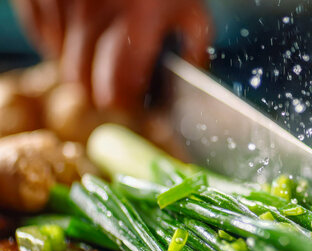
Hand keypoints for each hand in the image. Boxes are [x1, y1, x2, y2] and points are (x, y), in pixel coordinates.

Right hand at [11, 0, 212, 109]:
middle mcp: (93, 11)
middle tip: (116, 83)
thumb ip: (194, 47)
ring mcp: (61, 1)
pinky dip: (59, 39)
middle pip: (80, 81)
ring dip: (80, 61)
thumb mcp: (192, 7)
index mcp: (136, 18)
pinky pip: (41, 34)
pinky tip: (82, 27)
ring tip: (103, 44)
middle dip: (98, 89)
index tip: (132, 104)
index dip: (123, 103)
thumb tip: (187, 82)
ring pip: (59, 59)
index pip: (115, 88)